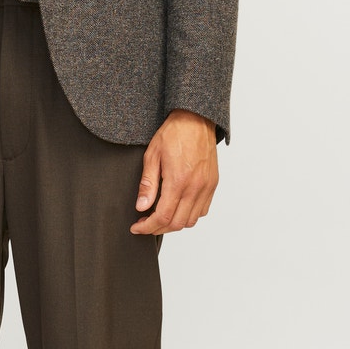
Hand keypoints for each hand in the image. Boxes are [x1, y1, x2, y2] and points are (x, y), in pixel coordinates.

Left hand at [131, 110, 217, 233]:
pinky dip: (189, 215)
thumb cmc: (173, 133)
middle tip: (145, 224)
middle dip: (158, 229)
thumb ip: (147, 184)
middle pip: (177, 223)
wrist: (196, 119)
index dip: (148, 227)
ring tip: (160, 217)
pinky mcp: (212, 184)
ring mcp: (206, 186)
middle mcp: (195, 187)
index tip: (136, 227)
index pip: (163, 216)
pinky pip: (202, 210)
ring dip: (174, 224)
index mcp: (178, 180)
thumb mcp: (152, 156)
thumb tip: (141, 207)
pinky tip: (177, 208)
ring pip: (191, 220)